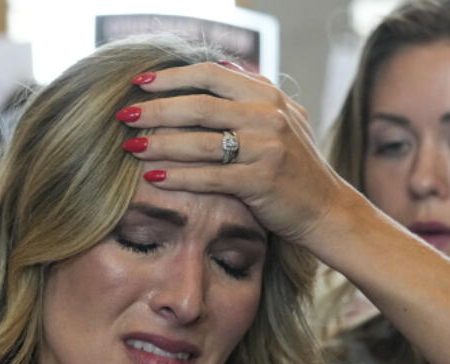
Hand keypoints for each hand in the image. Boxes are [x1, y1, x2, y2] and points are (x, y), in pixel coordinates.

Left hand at [119, 61, 354, 256]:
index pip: (210, 75)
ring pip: (201, 142)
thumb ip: (249, 97)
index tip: (139, 82)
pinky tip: (153, 177)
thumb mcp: (279, 121)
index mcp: (267, 95)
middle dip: (156, 110)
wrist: (325, 208)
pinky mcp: (262, 181)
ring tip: (130, 148)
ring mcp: (266, 148)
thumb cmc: (293, 167)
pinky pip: (209, 177)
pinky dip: (178, 177)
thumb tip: (215, 68)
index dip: (172, 77)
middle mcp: (268, 116)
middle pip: (199, 106)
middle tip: (123, 116)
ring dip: (160, 144)